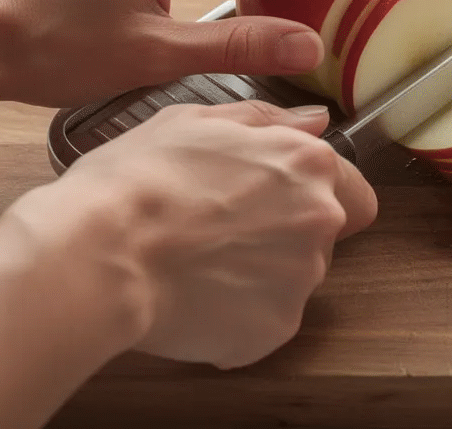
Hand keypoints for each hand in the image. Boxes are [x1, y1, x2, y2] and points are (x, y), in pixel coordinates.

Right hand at [7, 99, 377, 368]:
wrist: (99, 252)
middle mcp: (319, 220)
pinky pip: (263, 323)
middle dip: (284, 236)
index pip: (352, 191)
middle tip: (220, 234)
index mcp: (309, 165)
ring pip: (292, 281)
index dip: (313, 196)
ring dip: (259, 276)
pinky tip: (190, 299)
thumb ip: (265, 121)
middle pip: (323, 237)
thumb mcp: (194, 120)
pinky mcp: (273, 330)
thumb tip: (313, 122)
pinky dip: (235, 317)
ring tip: (196, 267)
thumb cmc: (137, 179)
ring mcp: (301, 280)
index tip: (271, 202)